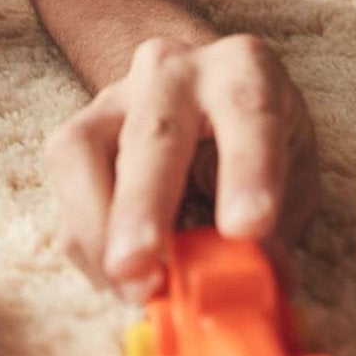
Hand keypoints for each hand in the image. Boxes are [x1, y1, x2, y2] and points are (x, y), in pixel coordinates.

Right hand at [43, 35, 319, 302]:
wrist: (201, 95)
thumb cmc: (255, 141)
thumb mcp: (289, 175)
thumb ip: (274, 228)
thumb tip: (255, 284)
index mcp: (242, 69)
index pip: (248, 111)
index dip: (247, 171)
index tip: (245, 230)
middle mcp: (174, 72)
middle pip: (155, 132)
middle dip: (145, 203)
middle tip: (143, 266)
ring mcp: (115, 95)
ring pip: (84, 151)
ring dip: (99, 229)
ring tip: (130, 285)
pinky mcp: (76, 130)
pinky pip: (66, 189)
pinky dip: (88, 243)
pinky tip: (118, 278)